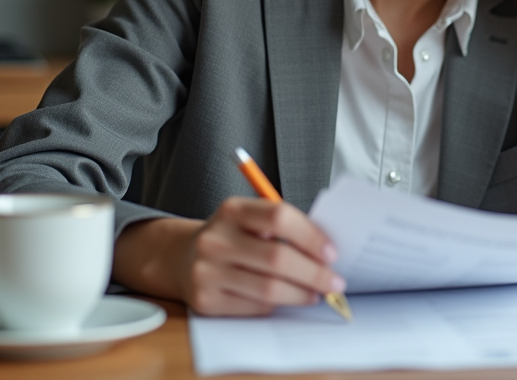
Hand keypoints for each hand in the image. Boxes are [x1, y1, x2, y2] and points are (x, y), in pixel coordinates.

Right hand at [113, 198, 345, 316]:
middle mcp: (215, 239)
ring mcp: (207, 271)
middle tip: (335, 281)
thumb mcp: (250, 219)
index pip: (279, 216)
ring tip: (317, 293)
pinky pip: (254, 307)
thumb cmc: (233, 237)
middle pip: (277, 258)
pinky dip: (277, 305)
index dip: (311, 235)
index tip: (332, 252)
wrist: (181, 258)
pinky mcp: (205, 301)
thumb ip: (283, 227)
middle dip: (314, 273)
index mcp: (232, 209)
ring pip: (269, 289)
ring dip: (301, 294)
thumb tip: (327, 253)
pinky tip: (288, 299)